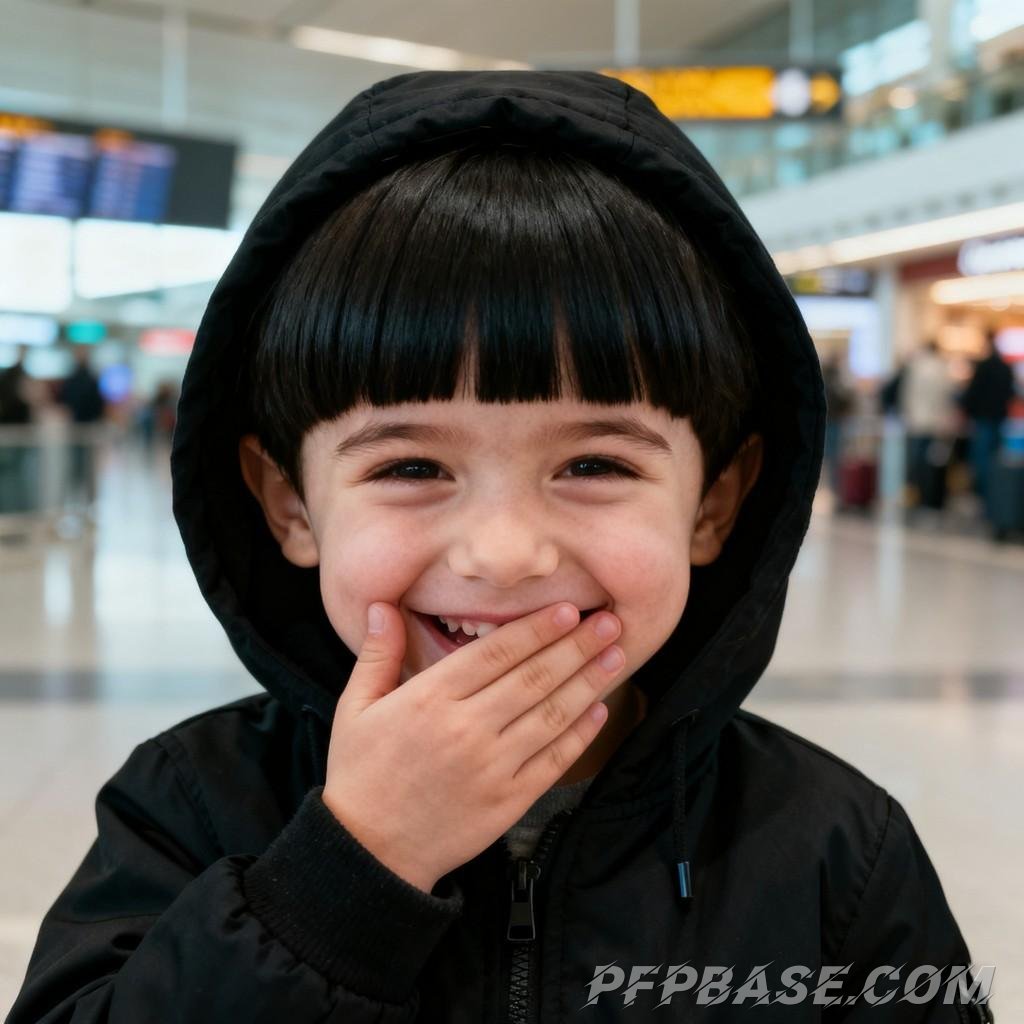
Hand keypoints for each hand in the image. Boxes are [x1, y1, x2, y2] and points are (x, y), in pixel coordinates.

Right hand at [321, 602, 623, 892]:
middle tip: (610, 623)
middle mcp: (466, 728)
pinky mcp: (508, 801)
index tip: (569, 609)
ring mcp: (491, 767)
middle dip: (576, 647)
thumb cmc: (361, 773)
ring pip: (551, 715)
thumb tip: (382, 605)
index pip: (496, 653)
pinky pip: (553, 760)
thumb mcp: (355, 707)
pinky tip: (599, 710)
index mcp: (430, 699)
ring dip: (588, 683)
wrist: (369, 852)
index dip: (537, 629)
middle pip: (533, 678)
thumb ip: (377, 654)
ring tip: (615, 657)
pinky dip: (580, 734)